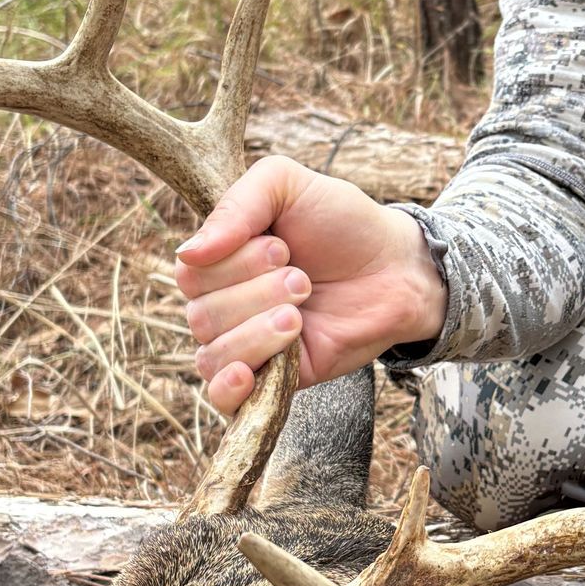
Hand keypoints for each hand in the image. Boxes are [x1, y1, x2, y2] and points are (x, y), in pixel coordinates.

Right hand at [175, 157, 446, 415]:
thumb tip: (188, 254)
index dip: (233, 264)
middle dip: (256, 294)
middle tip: (303, 280)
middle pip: (201, 316)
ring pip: (212, 356)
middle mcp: (225, 306)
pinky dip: (228, 389)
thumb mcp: (287, 185)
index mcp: (220, 262)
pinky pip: (225, 400)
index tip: (281, 247)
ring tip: (300, 313)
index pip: (191, 274)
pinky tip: (247, 373)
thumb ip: (235, 204)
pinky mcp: (273, 382)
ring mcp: (247, 346)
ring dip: (257, 332)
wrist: (397, 269)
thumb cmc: (342, 223)